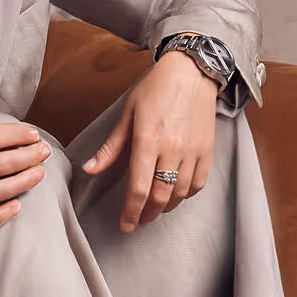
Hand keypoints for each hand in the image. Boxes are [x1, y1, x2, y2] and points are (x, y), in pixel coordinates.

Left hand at [79, 51, 218, 231]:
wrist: (191, 72)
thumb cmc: (155, 89)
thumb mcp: (127, 114)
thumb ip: (110, 147)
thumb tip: (89, 170)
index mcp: (148, 140)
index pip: (139, 187)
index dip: (131, 212)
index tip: (125, 225)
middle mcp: (172, 149)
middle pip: (160, 196)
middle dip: (147, 214)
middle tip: (138, 221)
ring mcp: (193, 151)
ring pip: (180, 193)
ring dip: (165, 207)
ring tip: (154, 209)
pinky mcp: (207, 150)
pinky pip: (198, 183)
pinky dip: (186, 194)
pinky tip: (175, 194)